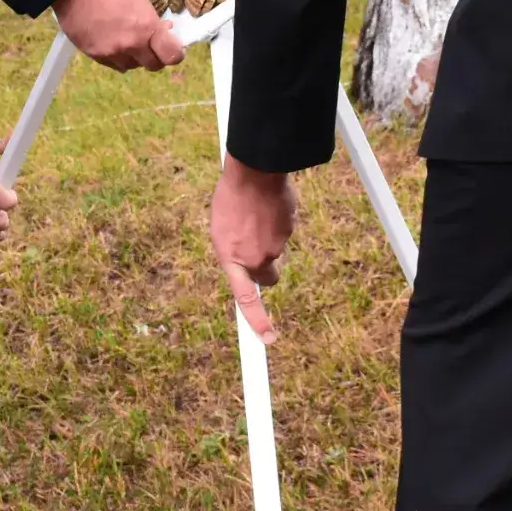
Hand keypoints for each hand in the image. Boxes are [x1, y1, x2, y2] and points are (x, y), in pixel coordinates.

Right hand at [50, 0, 184, 70]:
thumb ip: (151, 20)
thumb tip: (163, 31)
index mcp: (146, 27)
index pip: (171, 55)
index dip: (176, 53)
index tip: (173, 47)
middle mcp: (131, 45)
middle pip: (153, 65)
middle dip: (154, 55)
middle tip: (150, 43)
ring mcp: (111, 53)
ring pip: (131, 66)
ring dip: (134, 56)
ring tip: (126, 39)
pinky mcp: (94, 55)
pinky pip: (112, 64)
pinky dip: (116, 56)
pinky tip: (111, 41)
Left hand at [210, 156, 296, 344]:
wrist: (253, 171)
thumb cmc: (231, 196)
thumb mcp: (221, 228)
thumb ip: (234, 250)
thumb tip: (248, 259)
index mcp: (232, 258)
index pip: (246, 299)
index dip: (258, 321)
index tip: (269, 338)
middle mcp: (255, 258)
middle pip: (268, 276)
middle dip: (268, 270)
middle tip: (259, 250)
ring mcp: (275, 245)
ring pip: (276, 249)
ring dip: (268, 235)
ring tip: (255, 211)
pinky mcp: (290, 230)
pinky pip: (285, 229)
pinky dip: (278, 221)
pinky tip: (269, 204)